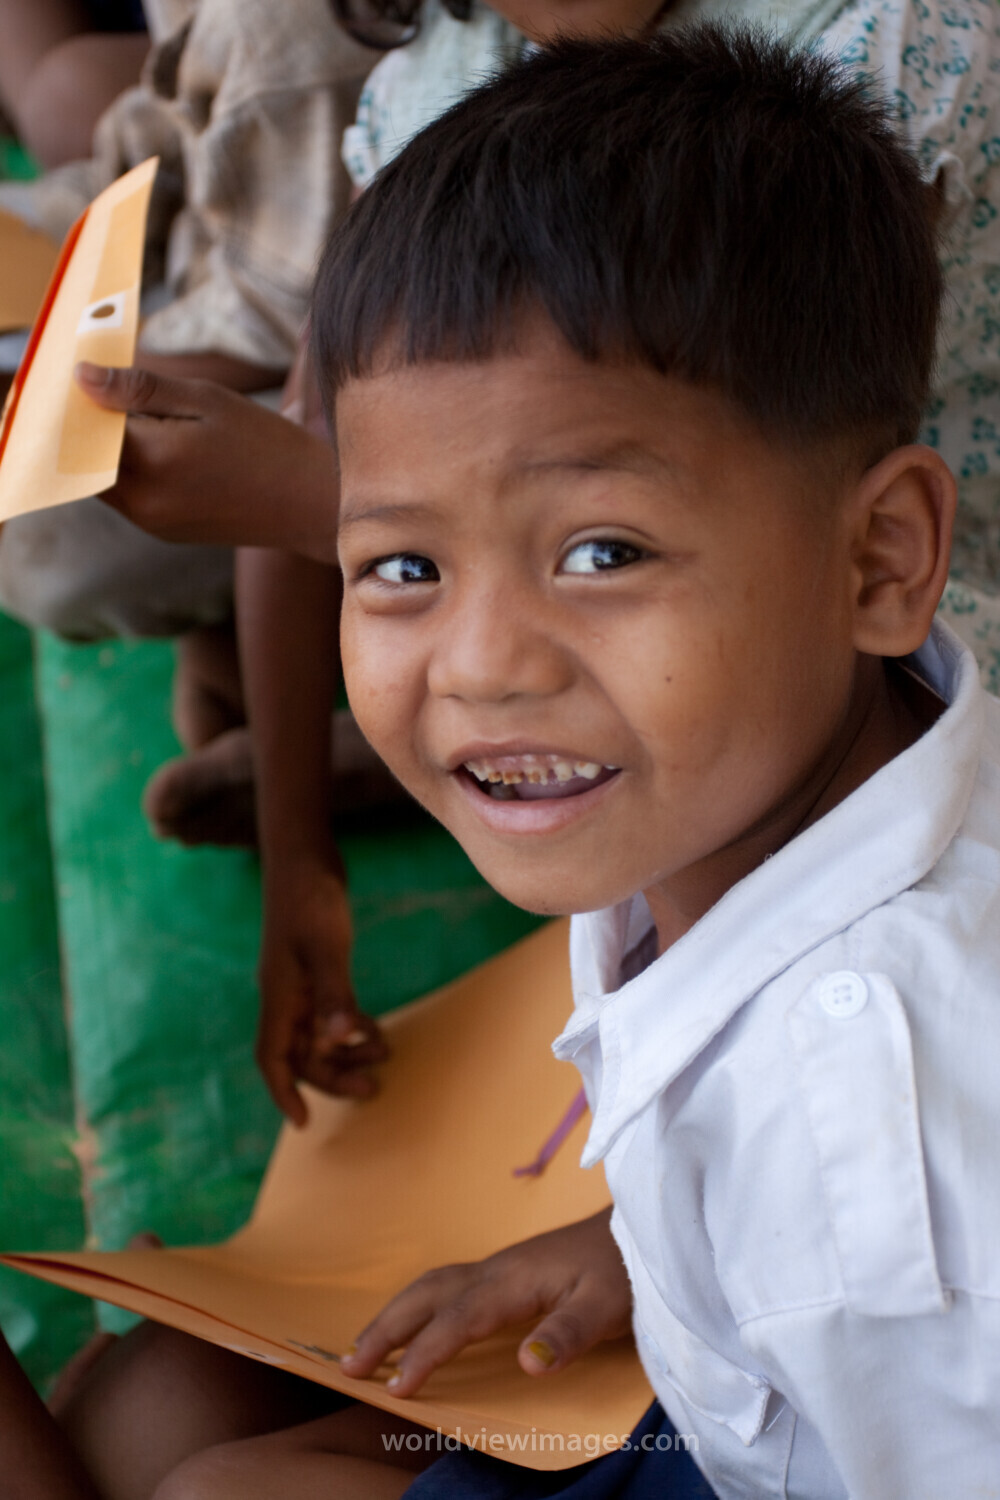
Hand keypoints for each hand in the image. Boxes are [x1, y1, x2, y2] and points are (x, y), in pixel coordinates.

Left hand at [74, 362, 338, 559]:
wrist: (309, 504)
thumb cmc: (265, 444)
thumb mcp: (206, 400)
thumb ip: (139, 389)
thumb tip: (81, 377)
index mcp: (153, 461)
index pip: (83, 429)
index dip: (75, 401)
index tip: (75, 373)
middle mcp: (144, 501)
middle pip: (85, 459)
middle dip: (86, 425)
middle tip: (99, 387)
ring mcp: (152, 522)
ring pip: (103, 480)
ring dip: (108, 450)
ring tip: (136, 416)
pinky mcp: (164, 532)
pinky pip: (128, 496)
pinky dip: (129, 469)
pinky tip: (158, 446)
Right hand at [256, 854, 387, 1125]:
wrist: (303, 855)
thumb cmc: (310, 897)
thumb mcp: (326, 946)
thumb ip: (334, 993)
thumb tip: (339, 1040)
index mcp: (279, 996)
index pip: (272, 1058)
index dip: (284, 1092)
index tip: (304, 1122)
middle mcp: (283, 995)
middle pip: (301, 1054)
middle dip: (333, 1076)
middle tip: (373, 1088)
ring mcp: (298, 982)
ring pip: (316, 1035)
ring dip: (346, 1052)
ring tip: (385, 1055)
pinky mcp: (314, 966)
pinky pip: (327, 1013)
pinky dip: (349, 1026)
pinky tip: (374, 1029)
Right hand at [340, 1209, 630, 1396]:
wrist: (640, 1227)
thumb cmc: (624, 1269)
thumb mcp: (608, 1306)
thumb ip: (568, 1334)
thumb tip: (525, 1364)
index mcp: (514, 1280)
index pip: (456, 1320)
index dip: (424, 1354)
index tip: (395, 1388)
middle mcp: (496, 1270)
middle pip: (426, 1295)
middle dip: (385, 1329)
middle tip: (347, 1365)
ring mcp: (499, 1268)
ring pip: (432, 1286)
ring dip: (394, 1315)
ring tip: (362, 1348)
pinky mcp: (506, 1272)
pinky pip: (446, 1288)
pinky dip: (417, 1306)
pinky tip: (413, 1323)